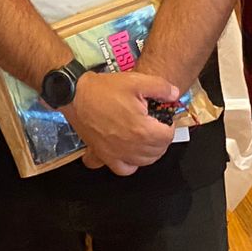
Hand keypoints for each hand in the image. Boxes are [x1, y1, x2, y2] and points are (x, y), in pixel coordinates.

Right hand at [62, 70, 178, 174]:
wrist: (75, 95)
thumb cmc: (104, 89)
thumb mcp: (135, 81)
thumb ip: (160, 87)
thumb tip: (176, 95)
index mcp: (142, 129)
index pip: (168, 136)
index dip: (169, 124)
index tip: (163, 115)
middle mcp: (132, 147)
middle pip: (158, 151)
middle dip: (161, 137)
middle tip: (155, 123)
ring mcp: (118, 154)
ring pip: (144, 162)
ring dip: (150, 150)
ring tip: (146, 135)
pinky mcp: (105, 156)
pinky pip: (124, 169)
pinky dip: (132, 164)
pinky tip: (131, 151)